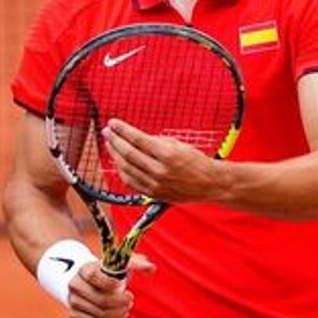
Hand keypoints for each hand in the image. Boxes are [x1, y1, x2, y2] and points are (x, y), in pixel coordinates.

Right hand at [66, 253, 154, 317]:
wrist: (88, 283)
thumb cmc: (108, 272)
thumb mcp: (119, 264)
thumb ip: (135, 263)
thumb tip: (151, 268)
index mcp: (85, 269)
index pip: (95, 277)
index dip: (111, 283)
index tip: (124, 287)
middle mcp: (75, 285)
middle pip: (101, 299)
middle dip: (120, 303)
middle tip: (130, 300)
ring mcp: (74, 301)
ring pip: (100, 314)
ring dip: (118, 314)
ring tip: (126, 308)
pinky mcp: (75, 315)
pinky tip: (118, 317)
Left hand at [102, 118, 223, 202]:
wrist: (209, 184)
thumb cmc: (197, 162)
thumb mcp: (179, 145)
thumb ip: (156, 142)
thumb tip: (136, 138)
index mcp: (168, 155)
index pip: (138, 139)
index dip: (123, 130)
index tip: (113, 123)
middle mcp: (160, 170)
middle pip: (128, 153)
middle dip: (114, 140)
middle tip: (107, 131)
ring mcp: (155, 184)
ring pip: (126, 168)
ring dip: (115, 154)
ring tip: (110, 144)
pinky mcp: (153, 194)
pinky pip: (130, 181)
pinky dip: (122, 170)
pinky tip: (118, 162)